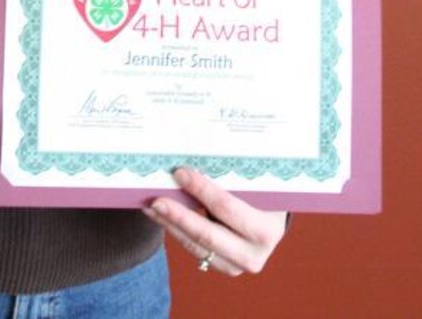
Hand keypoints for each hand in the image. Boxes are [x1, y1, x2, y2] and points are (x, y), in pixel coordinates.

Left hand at [143, 167, 287, 276]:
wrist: (270, 220)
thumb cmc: (260, 194)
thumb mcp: (254, 185)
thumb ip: (230, 175)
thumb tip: (191, 153)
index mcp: (266, 228)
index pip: (227, 207)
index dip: (202, 190)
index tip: (180, 172)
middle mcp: (254, 254)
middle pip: (208, 234)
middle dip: (179, 215)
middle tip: (156, 198)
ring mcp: (237, 265)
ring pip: (196, 245)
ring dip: (170, 224)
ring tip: (150, 205)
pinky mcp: (222, 266)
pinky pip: (194, 250)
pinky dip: (175, 231)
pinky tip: (160, 215)